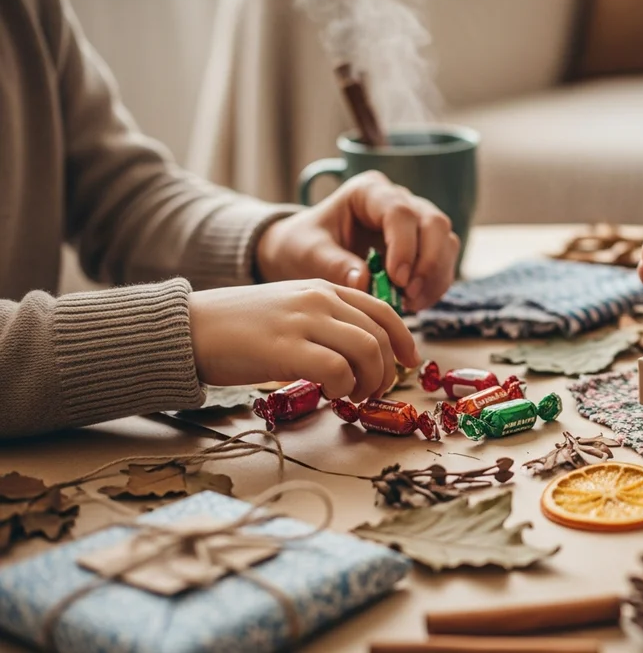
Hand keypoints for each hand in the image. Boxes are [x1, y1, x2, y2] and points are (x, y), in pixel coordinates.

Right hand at [189, 279, 419, 400]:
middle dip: (387, 371)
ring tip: (351, 396)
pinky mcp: (285, 348)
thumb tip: (361, 354)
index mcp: (323, 288)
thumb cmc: (238, 327)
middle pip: (379, 336)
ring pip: (367, 352)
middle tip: (374, 392)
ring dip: (369, 383)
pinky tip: (329, 396)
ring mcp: (303, 321)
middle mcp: (319, 299)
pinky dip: (343, 389)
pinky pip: (337, 370)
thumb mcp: (290, 310)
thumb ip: (325, 322)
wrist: (189, 327)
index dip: (403, 340)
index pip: (382, 311)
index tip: (409, 362)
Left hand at [256, 171, 459, 311]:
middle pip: (434, 223)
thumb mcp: (308, 252)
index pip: (400, 211)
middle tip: (409, 295)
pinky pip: (443, 263)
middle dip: (429, 262)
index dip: (404, 246)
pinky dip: (434, 286)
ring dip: (435, 276)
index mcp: (368, 192)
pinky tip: (414, 305)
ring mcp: (415, 222)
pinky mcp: (423, 247)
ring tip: (411, 304)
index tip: (396, 279)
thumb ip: (335, 264)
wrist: (304, 253)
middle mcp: (399, 201)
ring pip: (446, 242)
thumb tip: (366, 282)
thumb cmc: (303, 245)